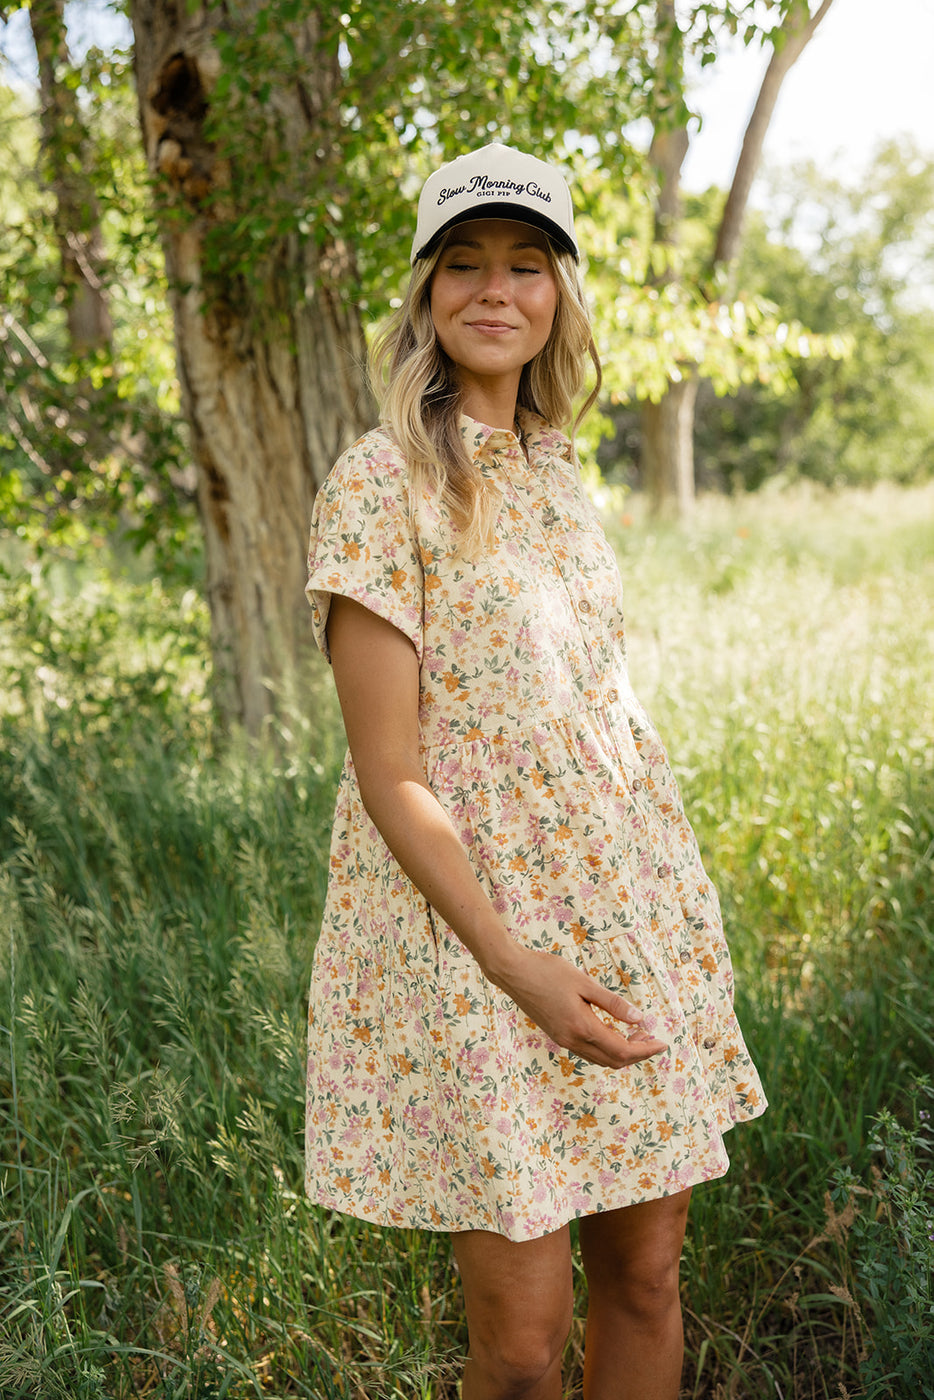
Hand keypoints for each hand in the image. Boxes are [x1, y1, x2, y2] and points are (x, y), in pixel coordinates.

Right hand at [489, 946, 667, 1069]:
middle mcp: (572, 1040)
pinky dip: (606, 1048)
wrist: (512, 972)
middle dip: (637, 1054)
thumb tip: (639, 1019)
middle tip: (653, 1040)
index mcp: (582, 1027)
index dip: (645, 1050)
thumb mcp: (584, 983)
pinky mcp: (557, 1035)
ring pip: (600, 1058)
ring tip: (638, 1036)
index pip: (622, 1049)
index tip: (662, 1044)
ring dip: (622, 1053)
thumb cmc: (547, 971)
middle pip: (613, 1060)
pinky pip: (588, 1051)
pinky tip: (613, 1032)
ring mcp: (563, 1040)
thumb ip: (612, 1003)